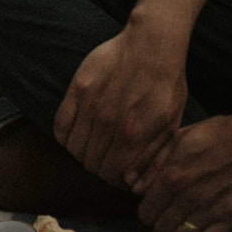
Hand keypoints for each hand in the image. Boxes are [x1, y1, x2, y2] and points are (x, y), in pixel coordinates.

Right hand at [53, 28, 187, 186]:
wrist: (152, 46)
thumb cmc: (167, 86)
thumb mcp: (171, 126)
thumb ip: (153, 158)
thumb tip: (134, 184)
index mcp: (135, 137)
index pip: (111, 174)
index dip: (113, 179)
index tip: (118, 174)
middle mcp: (109, 125)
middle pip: (91, 163)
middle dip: (98, 167)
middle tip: (106, 160)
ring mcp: (91, 107)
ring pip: (73, 147)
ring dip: (81, 153)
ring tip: (92, 147)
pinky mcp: (77, 90)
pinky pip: (60, 125)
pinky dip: (64, 137)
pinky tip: (76, 134)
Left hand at [136, 110, 231, 231]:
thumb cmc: (215, 134)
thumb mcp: (177, 139)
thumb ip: (152, 162)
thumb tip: (133, 185)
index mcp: (170, 175)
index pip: (146, 210)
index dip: (147, 213)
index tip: (152, 212)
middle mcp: (187, 196)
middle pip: (161, 227)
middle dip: (160, 225)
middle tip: (166, 220)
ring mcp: (209, 209)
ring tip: (180, 229)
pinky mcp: (231, 219)